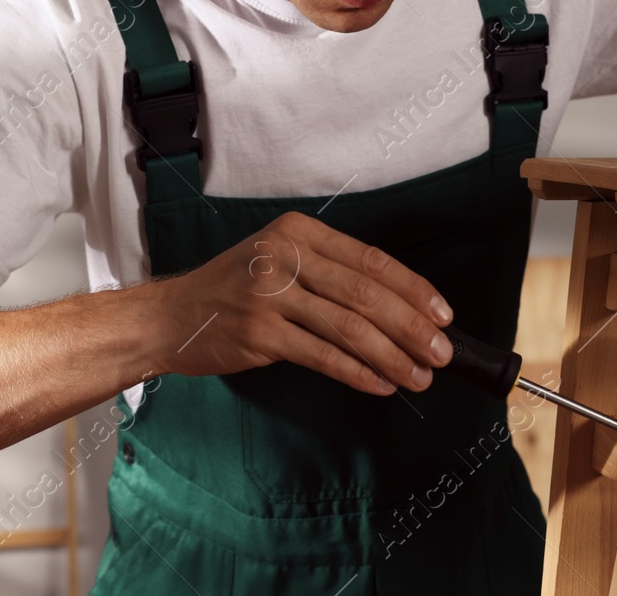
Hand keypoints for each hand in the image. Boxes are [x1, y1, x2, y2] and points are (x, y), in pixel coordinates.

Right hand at [152, 211, 454, 395]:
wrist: (173, 316)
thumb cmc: (235, 290)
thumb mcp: (280, 260)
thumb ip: (331, 272)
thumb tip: (401, 307)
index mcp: (299, 232)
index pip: (371, 260)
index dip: (413, 289)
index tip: (443, 316)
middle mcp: (285, 256)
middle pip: (367, 293)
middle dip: (412, 327)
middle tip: (442, 353)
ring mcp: (269, 295)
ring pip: (350, 327)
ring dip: (393, 355)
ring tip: (419, 376)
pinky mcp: (259, 334)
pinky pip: (323, 356)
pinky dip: (358, 372)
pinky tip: (381, 384)